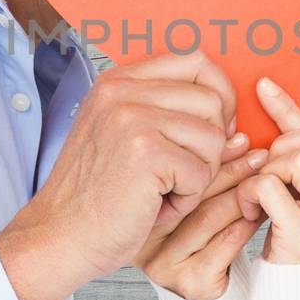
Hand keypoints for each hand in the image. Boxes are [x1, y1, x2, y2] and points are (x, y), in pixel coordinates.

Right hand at [0, 52, 243, 299]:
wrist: (60, 238)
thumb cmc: (98, 197)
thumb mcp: (127, 141)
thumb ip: (172, 119)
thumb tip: (240, 130)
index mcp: (118, 81)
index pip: (196, 61)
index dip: (219, 97)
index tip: (210, 132)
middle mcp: (123, 91)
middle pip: (213, 101)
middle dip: (209, 147)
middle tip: (177, 175)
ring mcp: (132, 119)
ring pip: (213, 138)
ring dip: (199, 176)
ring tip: (161, 191)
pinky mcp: (145, 153)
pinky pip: (201, 173)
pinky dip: (186, 199)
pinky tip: (155, 206)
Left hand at [238, 77, 299, 264]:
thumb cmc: (294, 259)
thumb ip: (299, 174)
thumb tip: (273, 121)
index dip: (290, 109)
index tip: (262, 87)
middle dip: (282, 143)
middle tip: (266, 172)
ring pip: (298, 158)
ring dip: (268, 169)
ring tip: (259, 195)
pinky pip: (270, 187)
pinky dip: (252, 191)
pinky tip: (250, 211)